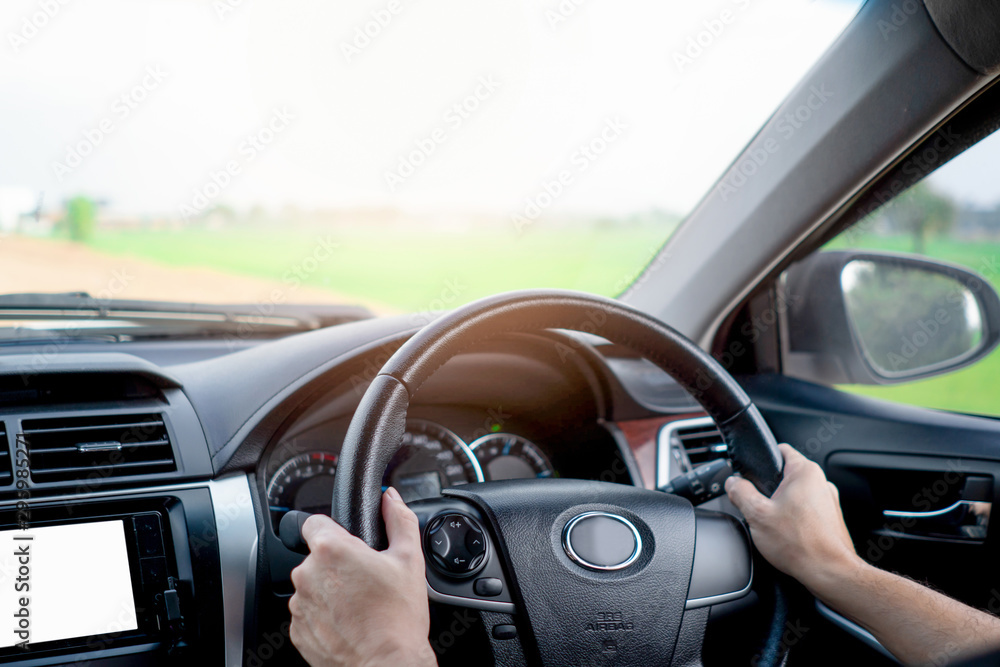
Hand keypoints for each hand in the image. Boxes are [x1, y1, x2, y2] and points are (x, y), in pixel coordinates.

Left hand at [289, 487, 435, 666]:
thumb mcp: (409, 560)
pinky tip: (349, 623)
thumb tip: (390, 498)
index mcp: (331, 550)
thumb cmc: (397, 618)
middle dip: (337, 564)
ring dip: (329, 591)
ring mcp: (300, 606)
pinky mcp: (298, 631)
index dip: (333, 529)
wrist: (386, 665)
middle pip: (316, 557)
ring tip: (359, 606)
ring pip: (312, 586)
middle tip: (364, 580)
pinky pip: (309, 613)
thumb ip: (399, 520)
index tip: (349, 544)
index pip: (314, 522)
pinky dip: (324, 616)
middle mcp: (307, 575)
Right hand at [725, 444, 862, 595]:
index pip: (780, 450)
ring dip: (782, 507)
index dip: (762, 458)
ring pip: (795, 496)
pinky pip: (806, 512)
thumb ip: (740, 492)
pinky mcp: (831, 520)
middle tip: (757, 506)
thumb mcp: (756, 514)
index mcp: (805, 472)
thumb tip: (733, 483)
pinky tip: (786, 536)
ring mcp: (829, 502)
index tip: (751, 470)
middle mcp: (821, 483)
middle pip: (785, 476)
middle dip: (768, 489)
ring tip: (773, 526)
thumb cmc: (800, 545)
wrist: (830, 573)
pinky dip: (794, 520)